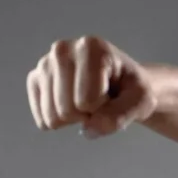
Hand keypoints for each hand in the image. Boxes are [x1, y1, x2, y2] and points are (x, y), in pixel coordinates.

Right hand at [27, 37, 157, 138]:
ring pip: (53, 117)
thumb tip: (87, 130)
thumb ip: (120, 116)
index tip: (113, 94)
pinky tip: (73, 104)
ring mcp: (45, 64)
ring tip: (88, 101)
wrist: (121, 84)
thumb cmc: (131, 89)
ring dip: (74, 119)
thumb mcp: (141, 101)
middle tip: (101, 101)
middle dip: (88, 115)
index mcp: (91, 47)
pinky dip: (61, 122)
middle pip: (67, 110)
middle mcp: (62, 49)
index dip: (105, 108)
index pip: (88, 101)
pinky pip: (43, 119)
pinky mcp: (35, 79)